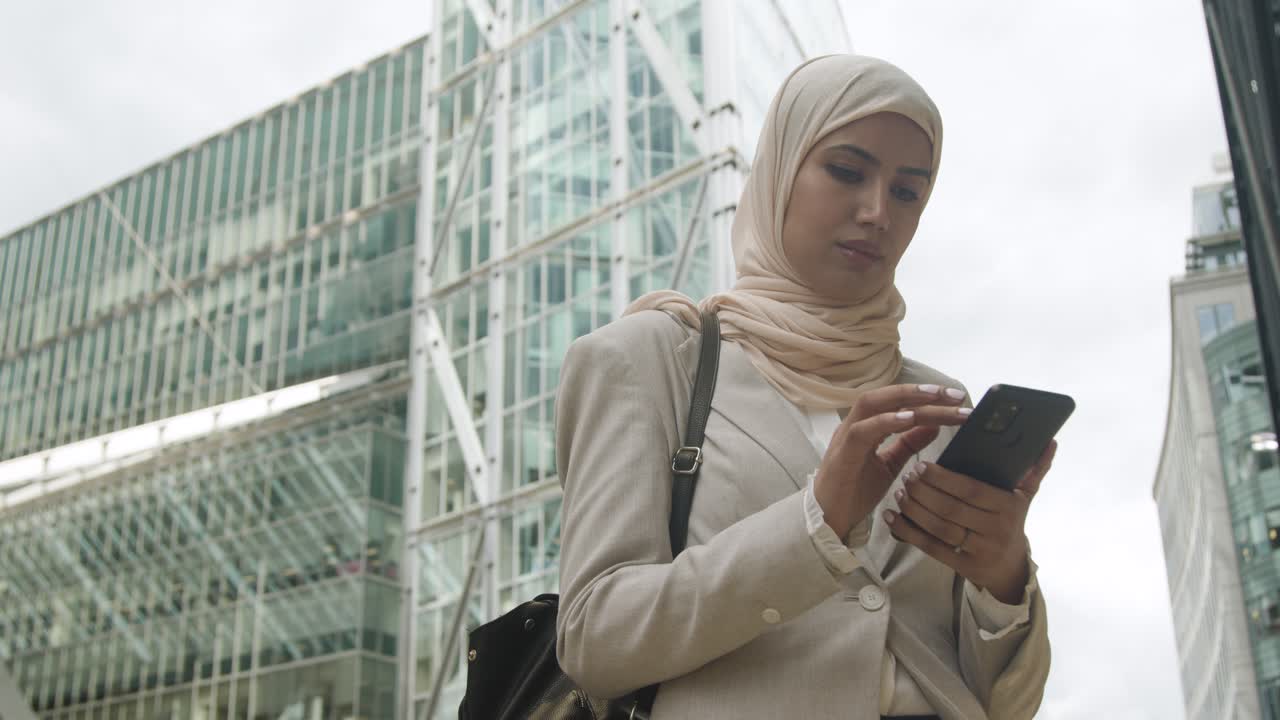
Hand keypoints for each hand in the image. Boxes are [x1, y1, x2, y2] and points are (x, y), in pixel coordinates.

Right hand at [813, 383, 970, 538]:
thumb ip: (908, 444)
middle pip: (886, 396)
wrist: (828, 520)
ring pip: (873, 404)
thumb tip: (934, 425)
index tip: (957, 400)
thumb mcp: (889, 465)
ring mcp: (846, 437)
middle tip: (955, 395)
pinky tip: (910, 418)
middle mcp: (854, 425)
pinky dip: (886, 421)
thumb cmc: (855, 492)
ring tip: (936, 398)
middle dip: (921, 392)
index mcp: (865, 426)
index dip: (926, 398)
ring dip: (905, 398)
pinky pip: (862, 431)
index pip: (897, 403)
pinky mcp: (842, 453)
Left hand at [884, 440, 1057, 603]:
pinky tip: (891, 518)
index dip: (943, 478)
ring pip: (939, 528)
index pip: (970, 490)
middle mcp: (995, 530)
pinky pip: (930, 547)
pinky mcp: (963, 566)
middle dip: (924, 491)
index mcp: (1008, 507)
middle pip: (951, 508)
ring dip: (914, 509)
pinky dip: (908, 532)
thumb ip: (1034, 469)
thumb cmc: (1011, 522)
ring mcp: (979, 550)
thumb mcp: (1025, 497)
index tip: (921, 464)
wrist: (1010, 568)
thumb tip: (1049, 441)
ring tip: (899, 493)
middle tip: (906, 476)